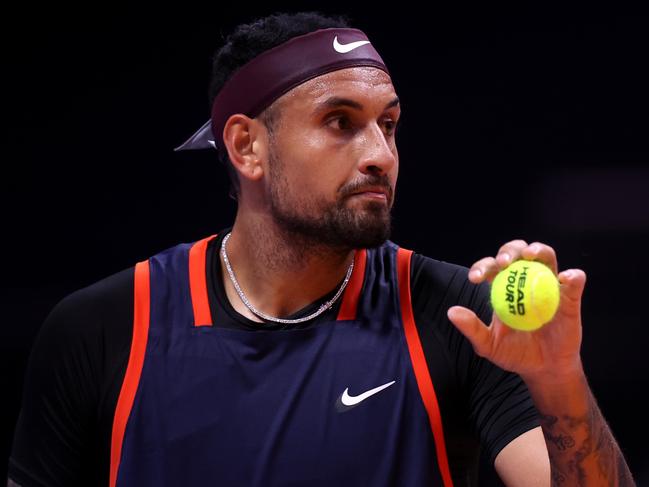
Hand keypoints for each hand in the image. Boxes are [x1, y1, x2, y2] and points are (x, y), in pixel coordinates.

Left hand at [447, 240, 586, 381]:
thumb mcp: (489, 345)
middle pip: (517, 253)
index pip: (491, 268)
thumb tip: (452, 312)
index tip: (475, 278)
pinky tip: (563, 279)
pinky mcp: (569, 296)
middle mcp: (526, 280)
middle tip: (504, 261)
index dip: (482, 267)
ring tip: (530, 255)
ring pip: (546, 256)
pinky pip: (574, 281)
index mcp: (503, 288)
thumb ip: (472, 328)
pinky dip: (572, 276)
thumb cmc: (514, 354)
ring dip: (538, 250)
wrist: (544, 370)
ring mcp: (549, 285)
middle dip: (509, 250)